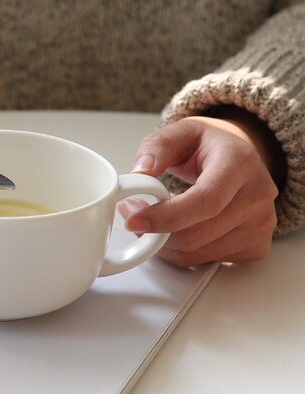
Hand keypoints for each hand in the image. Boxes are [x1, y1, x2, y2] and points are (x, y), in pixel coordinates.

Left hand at [119, 114, 279, 266]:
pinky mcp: (256, 246)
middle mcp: (257, 195)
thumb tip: (140, 171)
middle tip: (133, 216)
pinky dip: (182, 252)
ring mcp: (260, 224)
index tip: (134, 220)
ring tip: (154, 220)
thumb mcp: (181, 132)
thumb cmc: (210, 146)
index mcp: (240, 163)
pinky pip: (207, 261)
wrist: (241, 158)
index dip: (165, 217)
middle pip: (196, 234)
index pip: (205, 201)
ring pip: (197, 253)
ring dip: (164, 244)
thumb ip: (157, 146)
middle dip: (155, 231)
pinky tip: (179, 230)